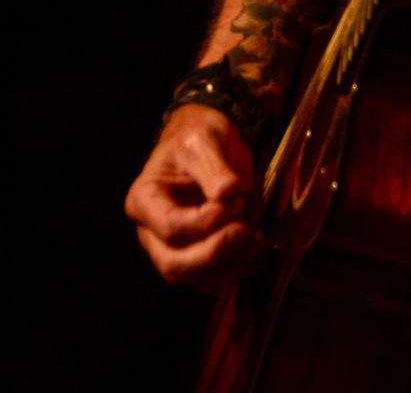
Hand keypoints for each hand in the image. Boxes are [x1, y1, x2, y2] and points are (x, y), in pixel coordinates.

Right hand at [124, 104, 265, 289]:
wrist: (212, 142)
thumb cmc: (198, 136)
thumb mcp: (203, 139)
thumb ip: (213, 166)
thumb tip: (228, 192)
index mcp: (145, 201)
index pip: (171, 228)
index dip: (206, 221)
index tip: (236, 197)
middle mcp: (153, 234)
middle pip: (175, 265)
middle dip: (215, 253)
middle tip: (245, 230)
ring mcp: (176, 249)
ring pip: (197, 279)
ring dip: (231, 264)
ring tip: (257, 237)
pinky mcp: (200, 257)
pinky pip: (217, 278)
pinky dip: (242, 268)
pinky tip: (259, 245)